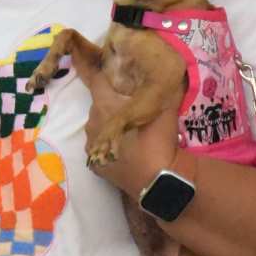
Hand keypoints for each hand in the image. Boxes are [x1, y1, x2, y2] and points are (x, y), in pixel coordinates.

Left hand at [82, 60, 175, 192]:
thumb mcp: (164, 108)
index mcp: (104, 105)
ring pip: (97, 125)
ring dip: (108, 123)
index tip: (120, 78)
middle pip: (98, 104)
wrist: (158, 180)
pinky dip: (108, 144)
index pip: (97, 80)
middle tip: (130, 107)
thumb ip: (158, 90)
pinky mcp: (94, 163)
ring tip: (129, 131)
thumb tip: (164, 76)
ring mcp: (91, 144)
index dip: (107, 77)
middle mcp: (91, 122)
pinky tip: (124, 149)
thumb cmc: (159, 140)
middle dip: (111, 102)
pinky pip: (99, 145)